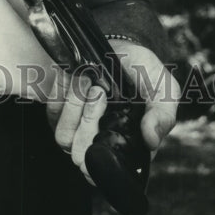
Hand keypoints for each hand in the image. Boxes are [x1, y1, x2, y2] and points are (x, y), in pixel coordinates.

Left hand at [46, 42, 179, 184]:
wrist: (119, 43)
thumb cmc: (142, 70)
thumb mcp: (163, 88)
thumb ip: (163, 113)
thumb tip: (152, 140)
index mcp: (127, 145)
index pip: (108, 171)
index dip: (102, 157)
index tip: (109, 124)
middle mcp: (100, 141)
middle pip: (81, 157)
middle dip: (88, 122)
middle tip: (99, 92)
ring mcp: (77, 128)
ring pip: (64, 138)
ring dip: (74, 106)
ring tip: (87, 80)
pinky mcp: (59, 112)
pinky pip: (51, 114)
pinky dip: (60, 94)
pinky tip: (73, 77)